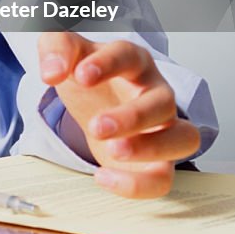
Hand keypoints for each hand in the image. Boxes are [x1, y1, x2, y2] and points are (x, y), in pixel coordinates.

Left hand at [38, 33, 200, 197]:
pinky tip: (103, 177)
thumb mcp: (63, 50)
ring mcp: (163, 127)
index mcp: (132, 60)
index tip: (82, 76)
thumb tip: (52, 71)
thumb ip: (55, 49)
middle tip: (98, 126)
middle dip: (133, 117)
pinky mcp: (157, 160)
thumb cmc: (86, 72)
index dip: (107, 64)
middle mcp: (155, 92)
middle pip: (163, 101)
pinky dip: (137, 184)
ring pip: (182, 139)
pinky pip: (162, 178)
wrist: (92, 100)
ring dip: (151, 149)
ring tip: (112, 151)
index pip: (128, 55)